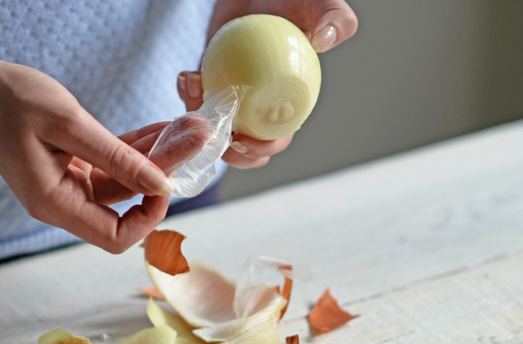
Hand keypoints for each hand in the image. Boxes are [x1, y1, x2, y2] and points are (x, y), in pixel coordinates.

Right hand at [0, 59, 175, 253]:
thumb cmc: (13, 100)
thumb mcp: (69, 125)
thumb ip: (118, 158)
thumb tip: (162, 184)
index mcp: (55, 203)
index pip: (115, 236)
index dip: (148, 217)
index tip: (167, 182)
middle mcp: (63, 201)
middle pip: (126, 205)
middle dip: (162, 175)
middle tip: (195, 139)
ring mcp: (68, 184)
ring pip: (125, 181)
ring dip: (155, 156)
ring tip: (186, 128)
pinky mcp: (73, 166)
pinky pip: (114, 164)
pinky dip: (137, 148)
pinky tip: (163, 128)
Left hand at [178, 0, 357, 168]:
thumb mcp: (323, 3)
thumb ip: (335, 20)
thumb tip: (322, 40)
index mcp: (290, 104)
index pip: (276, 138)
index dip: (261, 149)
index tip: (243, 141)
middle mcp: (261, 105)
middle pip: (243, 144)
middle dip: (224, 149)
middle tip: (211, 130)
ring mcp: (234, 93)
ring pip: (214, 123)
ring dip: (199, 117)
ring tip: (195, 87)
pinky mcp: (212, 78)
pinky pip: (197, 94)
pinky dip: (188, 90)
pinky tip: (187, 76)